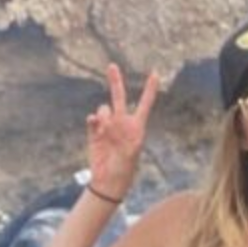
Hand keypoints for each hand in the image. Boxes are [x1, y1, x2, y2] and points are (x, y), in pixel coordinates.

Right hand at [86, 63, 158, 198]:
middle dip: (116, 82)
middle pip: (119, 97)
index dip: (149, 89)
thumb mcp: (131, 152)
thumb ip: (122, 132)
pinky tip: (94, 123)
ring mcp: (107, 127)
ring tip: (106, 131)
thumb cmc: (125, 167)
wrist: (109, 180)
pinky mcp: (95, 133)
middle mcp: (122, 123)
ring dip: (103, 116)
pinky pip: (92, 119)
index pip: (144, 103)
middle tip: (112, 66)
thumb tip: (107, 118)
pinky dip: (92, 120)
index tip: (155, 73)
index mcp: (136, 126)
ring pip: (103, 109)